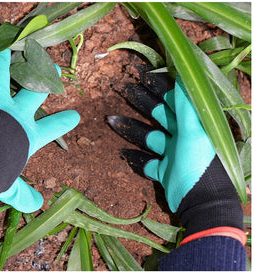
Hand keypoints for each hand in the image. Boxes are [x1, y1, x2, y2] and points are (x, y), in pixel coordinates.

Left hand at [0, 38, 79, 212]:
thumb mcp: (7, 187)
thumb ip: (21, 195)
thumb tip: (36, 206)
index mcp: (25, 135)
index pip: (51, 129)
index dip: (64, 123)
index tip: (75, 116)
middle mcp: (13, 112)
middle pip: (34, 91)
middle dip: (45, 78)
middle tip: (53, 67)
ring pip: (3, 73)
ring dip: (7, 60)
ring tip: (9, 48)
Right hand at [108, 71, 214, 211]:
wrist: (203, 204)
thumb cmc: (201, 166)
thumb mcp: (195, 133)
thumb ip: (187, 107)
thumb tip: (182, 78)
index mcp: (191, 124)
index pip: (172, 99)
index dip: (156, 86)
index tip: (139, 75)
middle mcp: (181, 135)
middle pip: (157, 114)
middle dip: (139, 101)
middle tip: (122, 88)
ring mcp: (172, 153)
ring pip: (147, 137)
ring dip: (129, 128)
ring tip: (110, 119)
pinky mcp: (164, 170)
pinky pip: (146, 161)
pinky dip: (135, 157)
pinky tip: (122, 151)